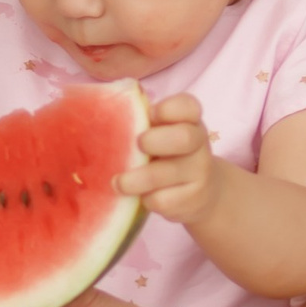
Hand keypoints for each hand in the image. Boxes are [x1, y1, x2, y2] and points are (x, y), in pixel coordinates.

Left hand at [115, 92, 218, 223]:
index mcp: (189, 120)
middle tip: (137, 146)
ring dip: (136, 180)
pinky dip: (145, 199)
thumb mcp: (160, 133)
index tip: (150, 115)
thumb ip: (142, 121)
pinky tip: (140, 196)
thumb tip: (105, 114)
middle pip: (183, 138)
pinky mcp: (192, 199)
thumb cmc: (167, 153)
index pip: (188, 106)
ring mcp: (199, 172)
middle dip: (154, 141)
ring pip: (166, 174)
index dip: (168, 109)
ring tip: (117, 183)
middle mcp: (199, 143)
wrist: (200, 191)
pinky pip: (161, 200)